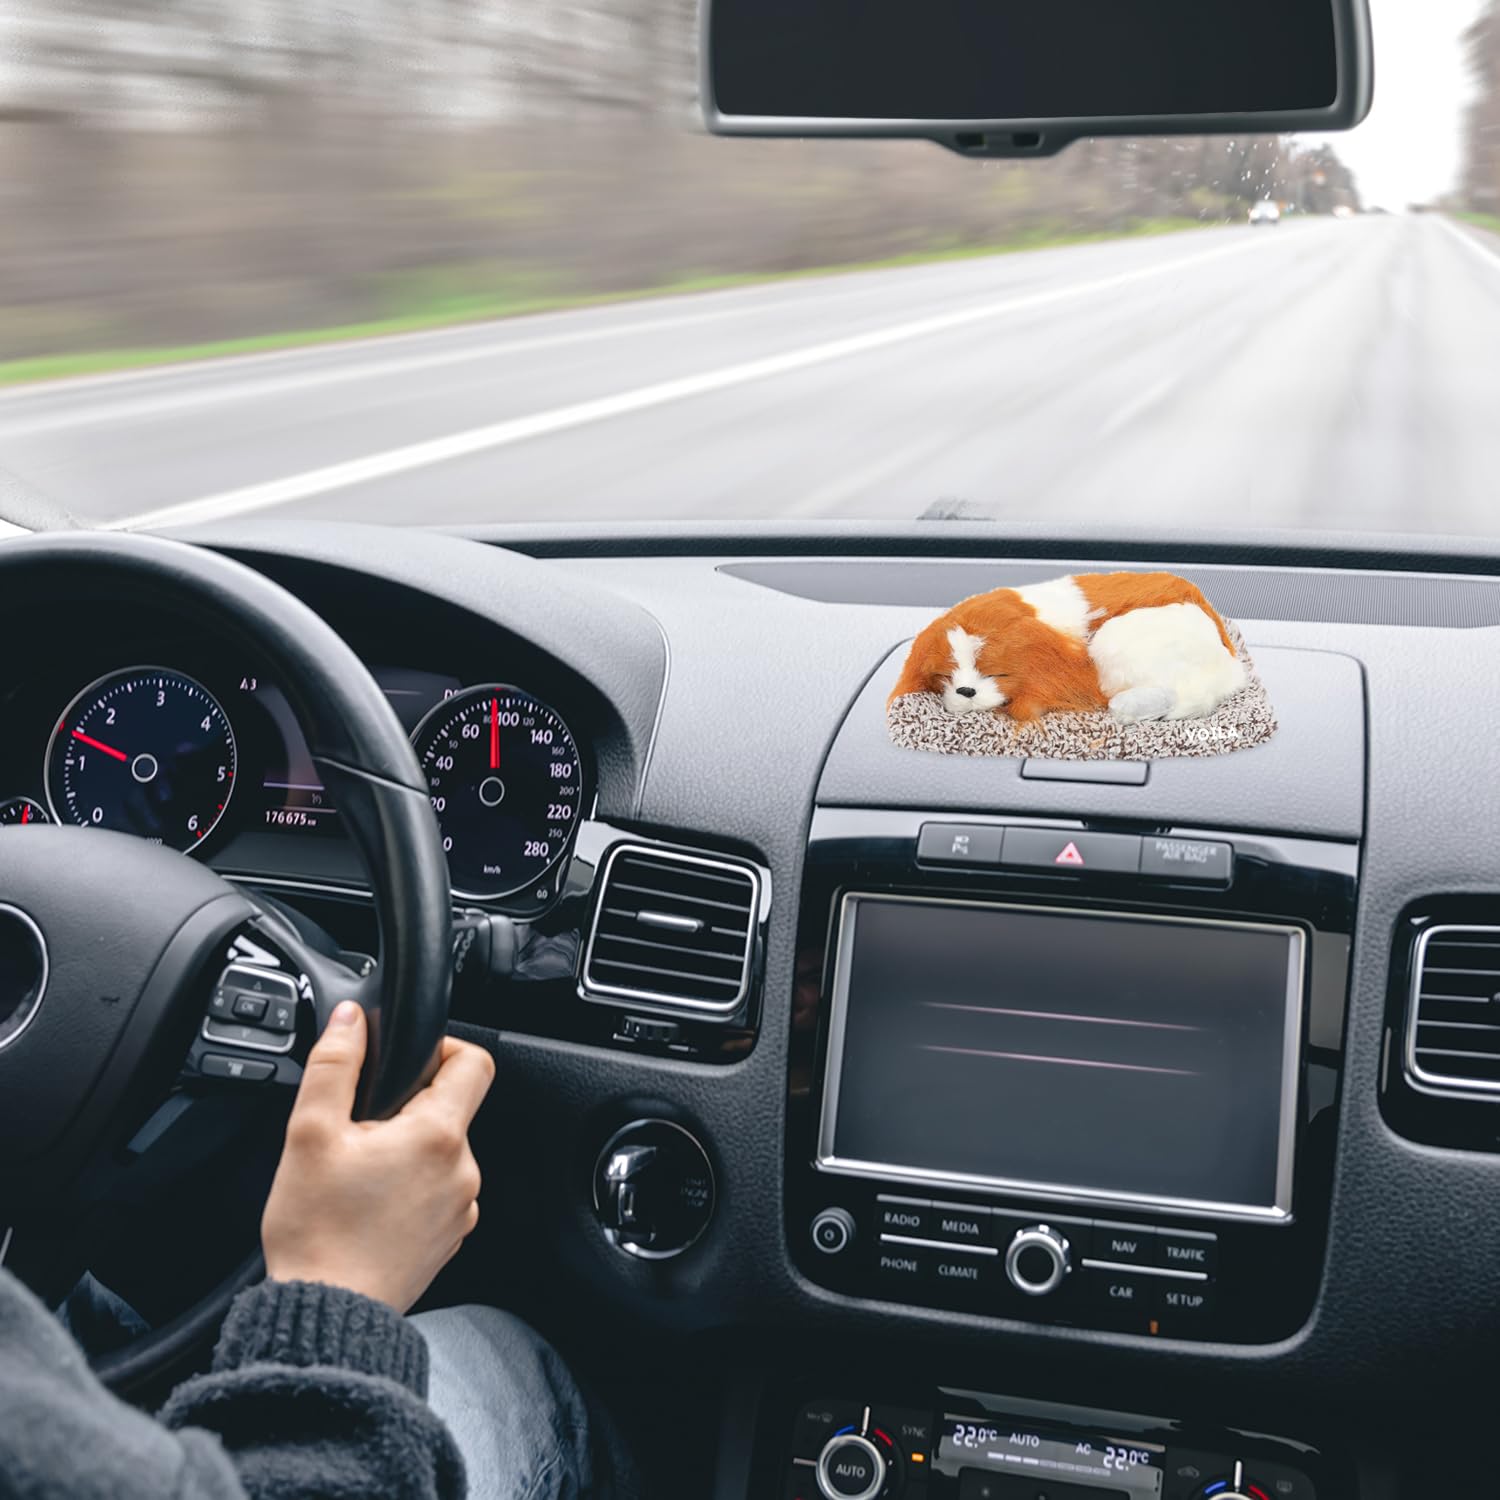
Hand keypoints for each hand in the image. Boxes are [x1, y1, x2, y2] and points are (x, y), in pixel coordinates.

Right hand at [261, 1001, 494, 1311]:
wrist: (327, 1315)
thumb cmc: (317, 1233)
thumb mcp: (308, 1135)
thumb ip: (334, 1066)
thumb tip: (350, 1020)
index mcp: (438, 1135)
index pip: (474, 1062)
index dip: (442, 1048)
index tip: (405, 1062)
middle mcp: (463, 1170)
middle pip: (451, 1109)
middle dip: (407, 1109)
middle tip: (358, 1131)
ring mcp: (462, 1207)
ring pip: (442, 1152)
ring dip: (407, 1151)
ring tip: (358, 1174)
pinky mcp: (450, 1237)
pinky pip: (438, 1191)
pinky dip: (411, 1187)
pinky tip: (369, 1205)